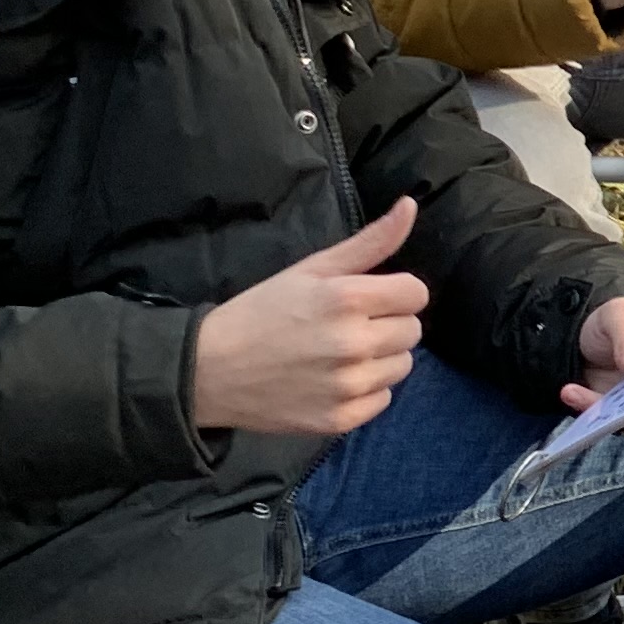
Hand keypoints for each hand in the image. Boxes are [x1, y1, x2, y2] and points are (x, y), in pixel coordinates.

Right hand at [192, 198, 427, 438]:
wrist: (207, 370)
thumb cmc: (261, 312)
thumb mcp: (310, 269)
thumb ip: (369, 241)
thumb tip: (411, 205)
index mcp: (347, 299)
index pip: (416, 293)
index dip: (395, 293)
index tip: (368, 298)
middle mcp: (353, 343)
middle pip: (412, 330)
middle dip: (387, 324)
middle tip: (348, 325)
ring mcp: (347, 385)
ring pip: (402, 366)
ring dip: (380, 358)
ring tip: (339, 353)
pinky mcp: (340, 419)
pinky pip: (383, 399)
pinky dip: (365, 390)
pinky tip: (332, 380)